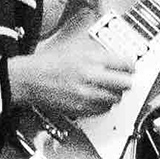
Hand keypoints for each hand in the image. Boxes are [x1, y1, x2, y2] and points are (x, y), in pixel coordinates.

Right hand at [15, 28, 142, 121]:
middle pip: (125, 84)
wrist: (29, 79)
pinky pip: (103, 110)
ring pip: (116, 99)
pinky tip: (96, 98)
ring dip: (115, 94)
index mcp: (91, 58)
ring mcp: (86, 95)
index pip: (125, 64)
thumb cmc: (48, 63)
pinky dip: (103, 105)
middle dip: (125, 81)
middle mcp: (91, 76)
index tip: (130, 67)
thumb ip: (98, 54)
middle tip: (123, 79)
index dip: (131, 66)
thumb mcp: (75, 49)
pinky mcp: (80, 109)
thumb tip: (117, 59)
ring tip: (108, 89)